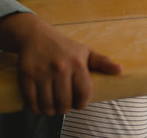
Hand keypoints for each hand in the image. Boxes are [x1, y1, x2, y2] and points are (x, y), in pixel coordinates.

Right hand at [0, 12, 121, 114]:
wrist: (36, 35)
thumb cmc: (65, 46)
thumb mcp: (86, 51)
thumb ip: (103, 62)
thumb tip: (120, 70)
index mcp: (78, 63)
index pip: (84, 93)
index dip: (82, 103)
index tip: (79, 104)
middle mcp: (61, 68)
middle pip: (64, 102)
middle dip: (66, 109)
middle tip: (65, 107)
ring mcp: (42, 72)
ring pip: (47, 104)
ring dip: (50, 111)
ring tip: (53, 107)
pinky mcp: (26, 75)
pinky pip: (31, 101)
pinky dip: (35, 108)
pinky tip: (39, 106)